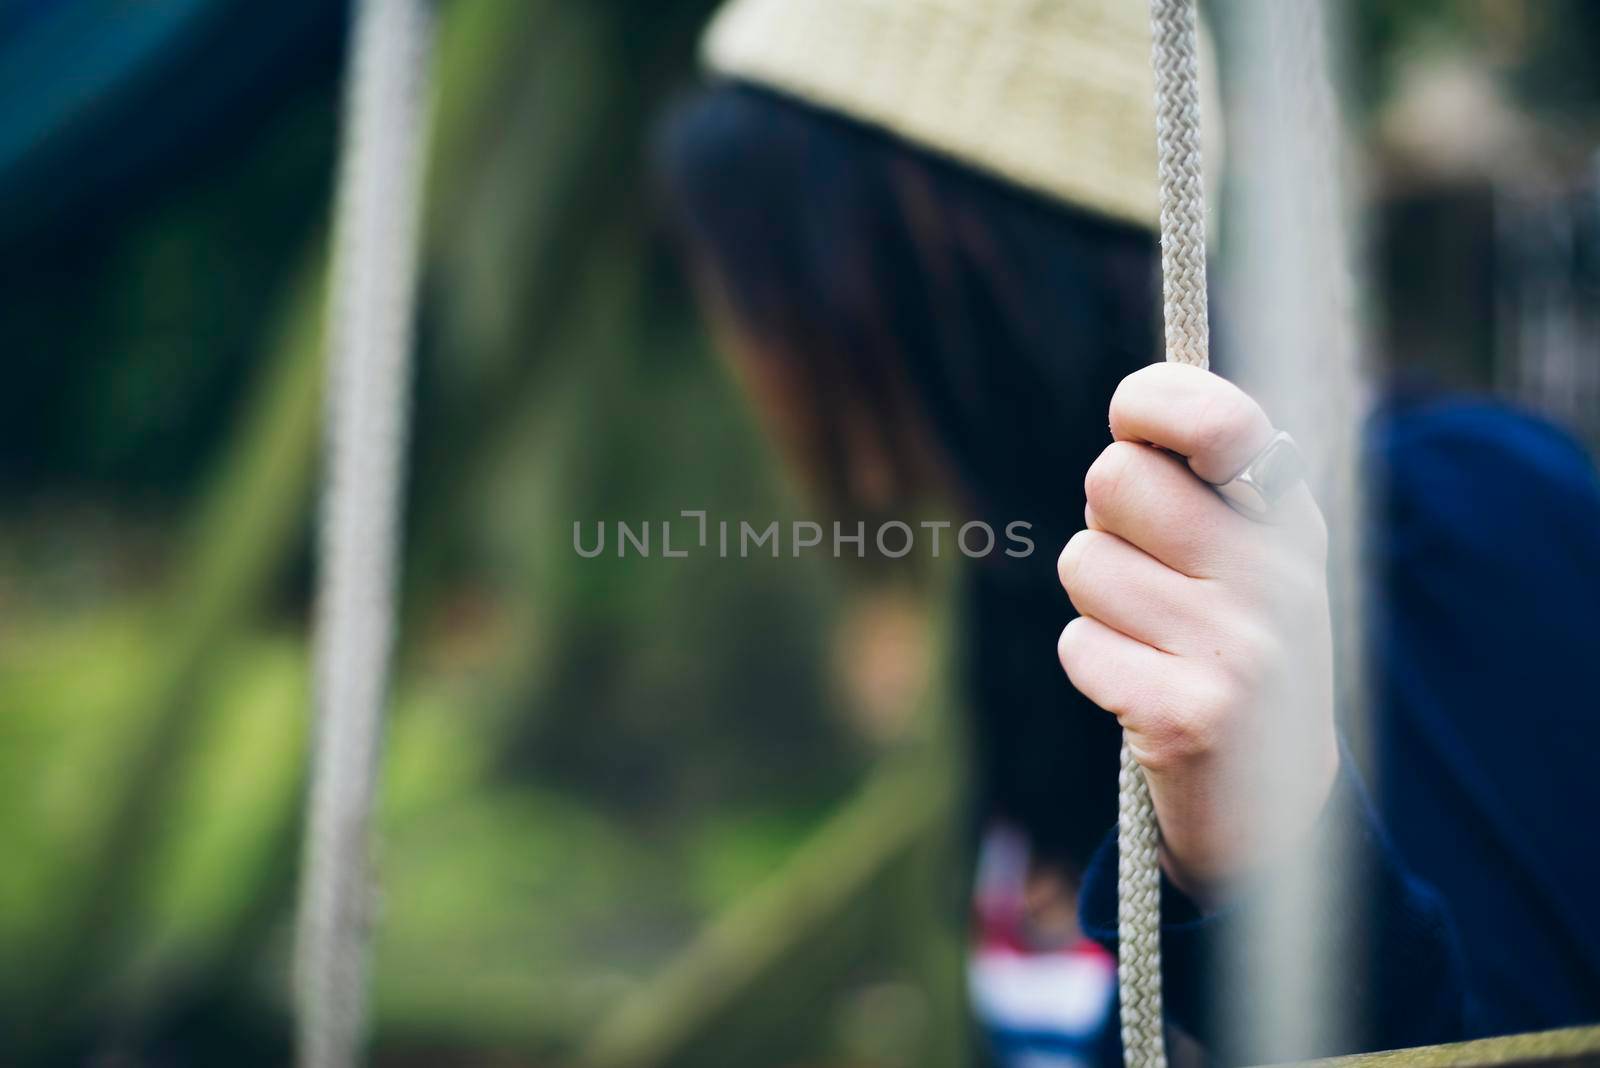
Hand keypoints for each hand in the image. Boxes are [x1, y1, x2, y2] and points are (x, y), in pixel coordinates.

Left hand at [1056, 363, 1338, 900]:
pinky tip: (1146, 689)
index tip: (1132, 422)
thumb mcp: (1246, 554)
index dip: (1150, 404)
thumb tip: (1129, 418)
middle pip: (1113, 476)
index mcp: (1292, 520)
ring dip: (1099, 602)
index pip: (1216, 417)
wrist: (1276, 804)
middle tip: (1149, 570)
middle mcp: (1278, 576)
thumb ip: (1197, 481)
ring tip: (1156, 638)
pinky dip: (1095, 664)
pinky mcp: (1190, 715)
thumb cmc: (1233, 646)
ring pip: (1083, 562)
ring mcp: (1240, 648)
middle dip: (1106, 521)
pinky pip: (1077, 644)